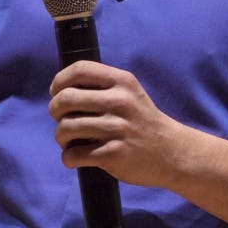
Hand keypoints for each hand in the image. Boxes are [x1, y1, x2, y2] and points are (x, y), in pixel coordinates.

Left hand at [48, 61, 183, 187]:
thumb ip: (102, 86)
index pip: (79, 69)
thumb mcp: (130, 93)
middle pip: (65, 99)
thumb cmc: (143, 122)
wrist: (172, 153)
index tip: (56, 93)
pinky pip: (74, 154)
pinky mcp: (113, 154)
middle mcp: (119, 102)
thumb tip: (61, 88)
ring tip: (68, 140)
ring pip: (65, 128)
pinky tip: (75, 157)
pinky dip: (68, 158)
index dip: (59, 81)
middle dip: (55, 111)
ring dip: (60, 137)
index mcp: (122, 82)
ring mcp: (117, 128)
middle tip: (60, 119)